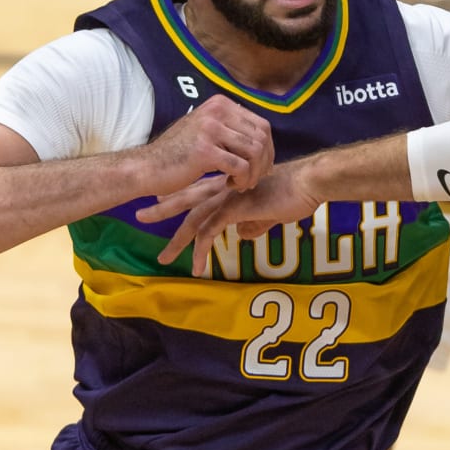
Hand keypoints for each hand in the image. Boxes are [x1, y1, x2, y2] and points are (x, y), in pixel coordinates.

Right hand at [132, 94, 272, 197]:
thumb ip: (233, 129)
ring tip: (241, 183)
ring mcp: (210, 129)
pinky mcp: (205, 151)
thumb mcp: (207, 131)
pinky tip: (230, 185)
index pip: (263, 126)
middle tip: (252, 179)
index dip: (268, 150)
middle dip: (263, 164)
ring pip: (255, 153)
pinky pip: (241, 167)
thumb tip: (266, 141)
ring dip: (254, 174)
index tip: (260, 167)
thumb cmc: (179, 154)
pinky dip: (242, 180)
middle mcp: (217, 111)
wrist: (147, 167)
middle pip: (262, 139)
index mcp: (220, 104)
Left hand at [138, 159, 322, 274]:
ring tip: (165, 258)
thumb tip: (242, 236)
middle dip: (162, 209)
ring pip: (193, 220)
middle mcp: (225, 188)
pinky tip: (200, 266)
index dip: (179, 194)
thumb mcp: (272, 210)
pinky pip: (211, 232)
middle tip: (139, 216)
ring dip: (178, 241)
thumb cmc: (296, 193)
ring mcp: (229, 198)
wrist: (309, 183)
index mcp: (231, 185)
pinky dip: (202, 250)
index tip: (160, 200)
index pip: (198, 188)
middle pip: (185, 199)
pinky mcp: (236, 209)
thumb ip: (255, 222)